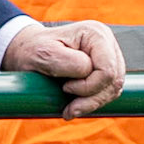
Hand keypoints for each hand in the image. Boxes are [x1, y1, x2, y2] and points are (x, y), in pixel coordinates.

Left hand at [1, 20, 125, 119]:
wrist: (28, 51)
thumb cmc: (32, 51)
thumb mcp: (44, 55)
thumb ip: (70, 63)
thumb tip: (89, 72)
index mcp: (95, 34)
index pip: (107, 70)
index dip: (87, 86)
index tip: (64, 87)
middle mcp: (107, 42)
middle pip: (115, 80)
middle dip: (92, 99)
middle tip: (69, 109)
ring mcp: (110, 55)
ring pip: (115, 88)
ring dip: (94, 102)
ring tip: (71, 109)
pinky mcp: (108, 68)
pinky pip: (110, 90)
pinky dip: (95, 101)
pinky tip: (77, 104)